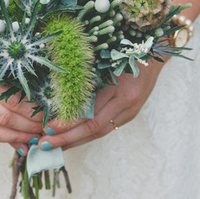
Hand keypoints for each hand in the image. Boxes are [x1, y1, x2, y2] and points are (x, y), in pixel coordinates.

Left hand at [36, 60, 164, 150]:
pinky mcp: (130, 114)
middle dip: (67, 138)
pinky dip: (87, 134)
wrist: (154, 54)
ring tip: (54, 146)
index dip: (68, 124)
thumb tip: (58, 97)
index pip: (90, 114)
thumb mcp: (106, 62)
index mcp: (120, 90)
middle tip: (45, 144)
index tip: (47, 128)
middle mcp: (126, 104)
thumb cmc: (125, 52)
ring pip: (99, 132)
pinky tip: (72, 138)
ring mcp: (130, 111)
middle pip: (93, 128)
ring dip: (75, 140)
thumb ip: (88, 81)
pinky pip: (106, 128)